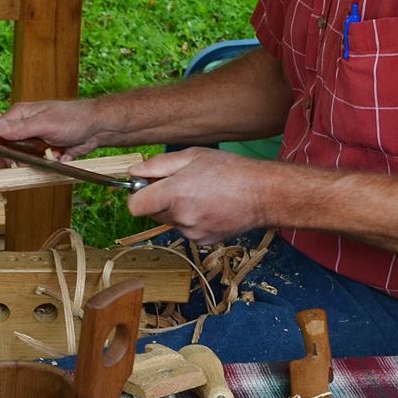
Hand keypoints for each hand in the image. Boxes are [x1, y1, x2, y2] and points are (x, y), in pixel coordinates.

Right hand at [0, 99, 111, 162]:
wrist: (97, 128)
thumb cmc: (74, 118)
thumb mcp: (46, 123)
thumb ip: (21, 128)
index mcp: (18, 115)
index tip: (3, 162)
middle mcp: (22, 127)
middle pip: (6, 150)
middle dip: (18, 159)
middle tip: (30, 161)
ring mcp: (33, 140)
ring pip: (22, 160)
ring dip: (36, 162)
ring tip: (51, 154)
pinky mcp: (43, 151)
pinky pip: (38, 164)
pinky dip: (47, 164)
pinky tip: (59, 155)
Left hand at [126, 147, 286, 243]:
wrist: (264, 194)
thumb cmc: (231, 170)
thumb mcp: (192, 156)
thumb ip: (157, 166)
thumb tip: (133, 173)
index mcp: (175, 194)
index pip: (135, 206)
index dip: (137, 194)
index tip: (147, 185)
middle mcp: (181, 217)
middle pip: (152, 213)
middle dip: (159, 199)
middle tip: (182, 183)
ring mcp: (192, 232)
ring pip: (171, 221)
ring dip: (177, 209)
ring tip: (202, 193)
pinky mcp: (203, 241)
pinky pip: (187, 229)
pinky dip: (192, 219)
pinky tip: (210, 206)